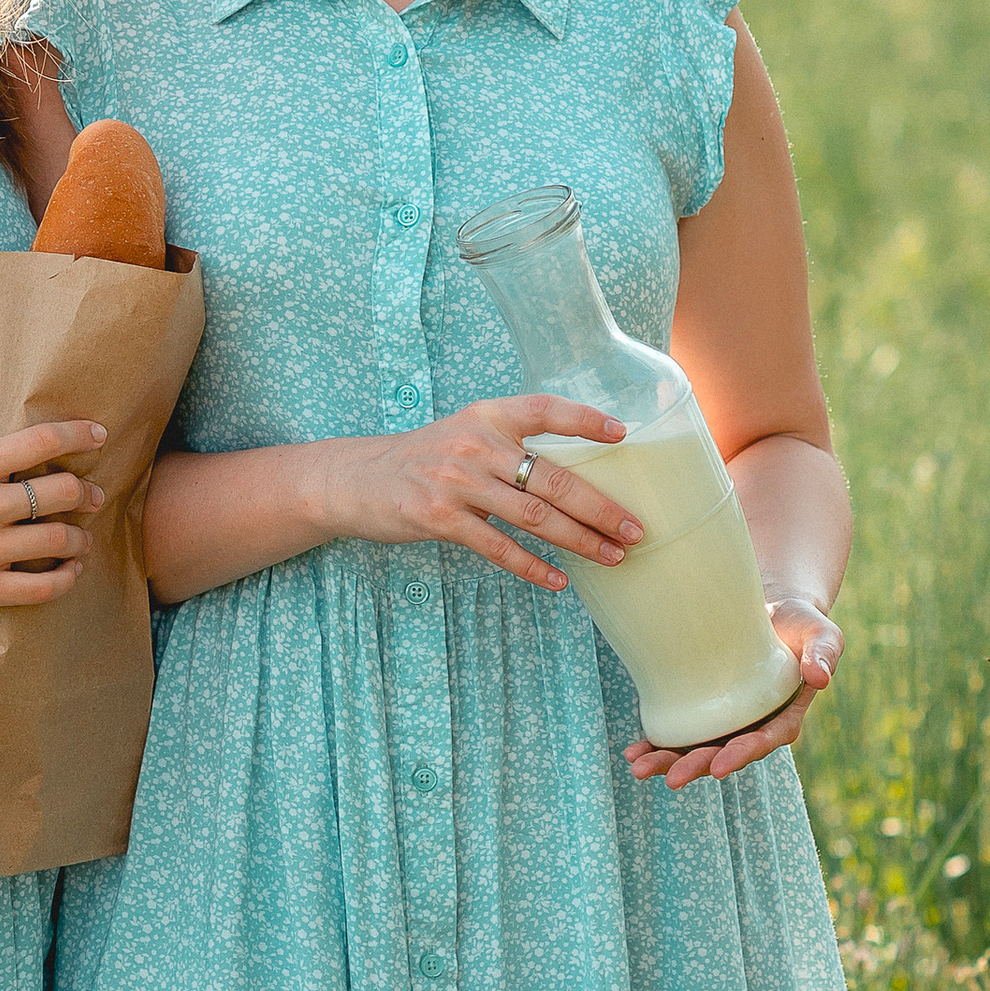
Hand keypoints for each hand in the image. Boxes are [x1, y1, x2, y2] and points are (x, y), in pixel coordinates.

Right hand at [0, 419, 107, 619]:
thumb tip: (3, 461)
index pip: (41, 442)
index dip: (78, 434)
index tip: (98, 435)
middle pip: (61, 492)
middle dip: (86, 492)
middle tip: (94, 496)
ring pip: (59, 540)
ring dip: (79, 538)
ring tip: (81, 538)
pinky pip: (42, 587)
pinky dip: (66, 578)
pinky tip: (71, 570)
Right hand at [324, 395, 648, 590]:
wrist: (354, 479)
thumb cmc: (420, 459)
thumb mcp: (463, 434)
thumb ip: (508, 445)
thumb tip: (571, 476)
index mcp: (487, 416)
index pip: (545, 410)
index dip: (585, 419)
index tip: (623, 433)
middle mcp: (475, 444)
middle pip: (554, 478)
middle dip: (601, 507)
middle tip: (635, 529)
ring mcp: (457, 482)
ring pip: (534, 516)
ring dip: (580, 540)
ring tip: (612, 556)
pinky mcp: (439, 518)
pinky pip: (497, 547)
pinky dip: (532, 566)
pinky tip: (558, 581)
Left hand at [625, 595, 841, 789]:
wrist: (772, 612)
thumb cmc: (802, 625)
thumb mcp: (822, 634)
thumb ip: (824, 654)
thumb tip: (820, 678)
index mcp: (782, 719)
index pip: (762, 742)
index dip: (740, 756)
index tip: (718, 767)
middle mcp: (751, 728)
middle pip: (721, 754)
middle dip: (695, 766)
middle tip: (670, 778)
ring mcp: (724, 722)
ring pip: (695, 749)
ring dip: (667, 761)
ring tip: (638, 768)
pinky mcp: (702, 709)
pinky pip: (678, 731)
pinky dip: (656, 743)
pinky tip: (633, 752)